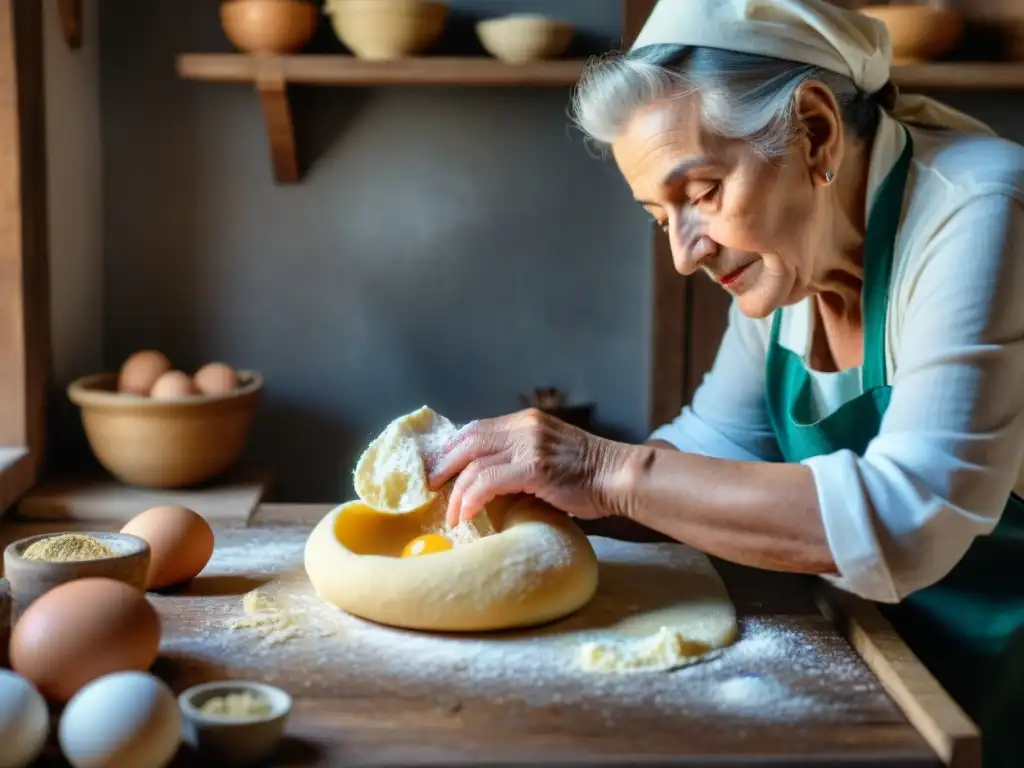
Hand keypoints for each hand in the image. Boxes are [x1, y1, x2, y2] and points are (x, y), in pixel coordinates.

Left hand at [426, 408, 630, 526]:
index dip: (453, 448)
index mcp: (526, 421)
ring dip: (456, 492)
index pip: (478, 428)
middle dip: (445, 466)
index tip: (439, 469)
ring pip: (474, 464)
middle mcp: (524, 427)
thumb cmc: (589, 476)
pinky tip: (466, 515)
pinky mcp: (533, 467)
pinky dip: (471, 499)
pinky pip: (488, 482)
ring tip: (451, 514)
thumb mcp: (549, 455)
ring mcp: (528, 445)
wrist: (619, 477)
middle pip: (469, 441)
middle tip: (431, 488)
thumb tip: (489, 481)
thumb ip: (521, 459)